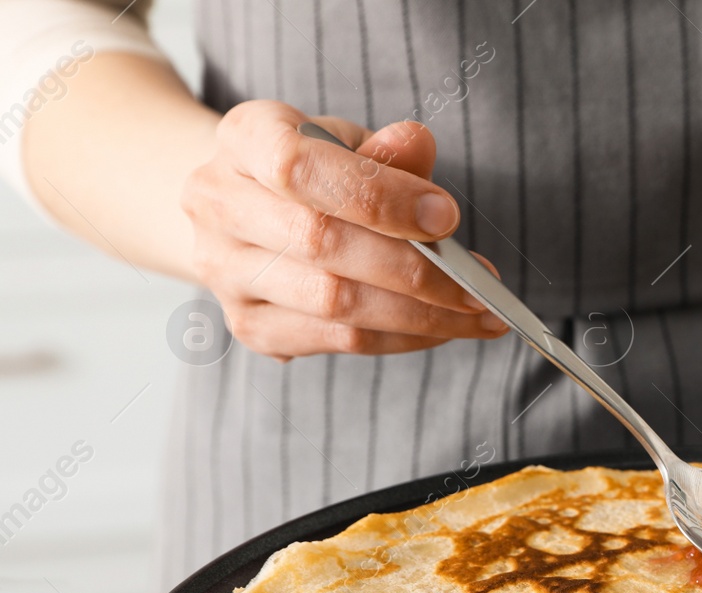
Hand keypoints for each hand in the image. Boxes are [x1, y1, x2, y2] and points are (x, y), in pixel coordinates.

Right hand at [180, 100, 507, 358]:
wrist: (254, 209)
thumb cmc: (318, 172)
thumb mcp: (352, 143)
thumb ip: (386, 150)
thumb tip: (417, 144)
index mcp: (244, 139)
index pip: (300, 167)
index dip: (378, 195)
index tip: (447, 216)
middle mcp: (218, 204)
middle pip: (322, 244)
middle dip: (416, 269)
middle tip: (480, 284)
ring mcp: (225, 272)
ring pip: (332, 304)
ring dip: (419, 315)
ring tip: (477, 315)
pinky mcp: (249, 325)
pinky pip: (337, 342)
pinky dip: (401, 338)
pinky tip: (443, 330)